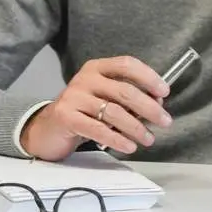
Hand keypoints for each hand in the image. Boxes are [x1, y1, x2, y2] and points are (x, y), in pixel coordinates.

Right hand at [20, 56, 171, 160]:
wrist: (46, 128)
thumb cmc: (83, 111)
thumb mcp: (105, 98)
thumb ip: (128, 98)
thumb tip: (157, 104)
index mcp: (97, 68)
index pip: (127, 64)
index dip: (148, 77)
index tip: (164, 93)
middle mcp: (85, 78)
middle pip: (125, 91)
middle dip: (149, 108)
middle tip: (165, 121)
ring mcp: (73, 96)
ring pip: (114, 112)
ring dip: (136, 127)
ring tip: (148, 139)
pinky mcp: (65, 117)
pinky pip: (98, 129)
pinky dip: (118, 139)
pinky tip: (129, 146)